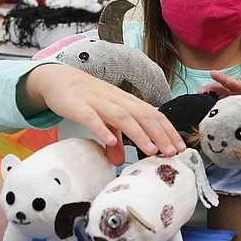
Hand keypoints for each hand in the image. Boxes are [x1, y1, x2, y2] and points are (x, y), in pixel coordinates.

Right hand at [24, 65, 185, 164]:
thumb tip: (118, 161)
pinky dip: (102, 129)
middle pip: (143, 116)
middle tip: (172, 153)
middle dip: (159, 134)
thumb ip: (113, 140)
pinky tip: (110, 141)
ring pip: (122, 117)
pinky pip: (92, 118)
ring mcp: (98, 102)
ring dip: (138, 133)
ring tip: (150, 150)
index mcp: (126, 102)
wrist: (59, 79)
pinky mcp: (79, 106)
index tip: (181, 148)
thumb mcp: (104, 120)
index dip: (167, 130)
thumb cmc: (87, 99)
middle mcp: (117, 100)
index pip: (153, 115)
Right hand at [197, 70, 240, 99]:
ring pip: (220, 94)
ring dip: (210, 91)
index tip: (226, 79)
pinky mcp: (226, 110)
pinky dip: (209, 101)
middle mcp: (240, 97)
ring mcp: (232, 103)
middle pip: (228, 87)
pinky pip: (217, 103)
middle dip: (219, 81)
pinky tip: (201, 101)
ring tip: (200, 93)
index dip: (233, 82)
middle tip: (210, 75)